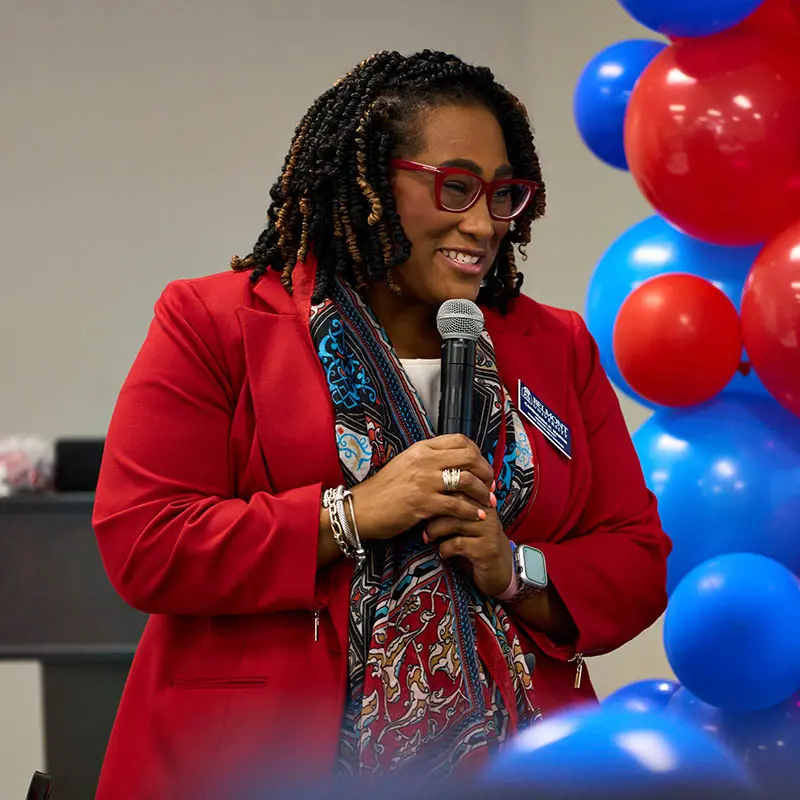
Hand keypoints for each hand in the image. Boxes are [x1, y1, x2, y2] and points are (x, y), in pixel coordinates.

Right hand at [350, 434, 493, 541]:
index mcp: (421, 448)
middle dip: (486, 472)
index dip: (478, 453)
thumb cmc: (384, 489)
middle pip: (469, 457)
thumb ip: (428, 460)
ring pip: (467, 480)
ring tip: (489, 501)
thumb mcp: (406, 463)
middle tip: (491, 485)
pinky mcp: (423, 503)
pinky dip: (472, 512)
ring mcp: (424, 481)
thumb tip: (453, 462)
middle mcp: (425, 461)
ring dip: (483, 492)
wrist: (362, 508)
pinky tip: (478, 516)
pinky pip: (457, 505)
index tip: (483, 467)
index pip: (460, 440)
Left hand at [425, 502, 513, 597]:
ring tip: (429, 538)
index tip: (423, 505)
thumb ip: (452, 507)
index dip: (437, 495)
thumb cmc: (476, 543)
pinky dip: (445, 548)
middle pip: (454, 502)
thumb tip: (424, 496)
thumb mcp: (465, 522)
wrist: (500, 570)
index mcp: (481, 500)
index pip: (457, 487)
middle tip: (421, 522)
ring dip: (435, 530)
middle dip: (433, 512)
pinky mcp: (487, 549)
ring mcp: (488, 530)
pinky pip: (458, 544)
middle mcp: (487, 512)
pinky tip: (444, 553)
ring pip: (454, 522)